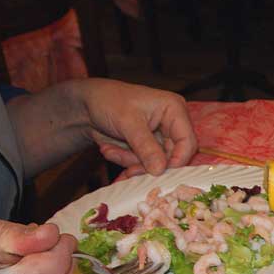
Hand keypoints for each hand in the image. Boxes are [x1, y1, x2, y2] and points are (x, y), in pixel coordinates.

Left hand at [81, 79, 197, 176]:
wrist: (85, 105)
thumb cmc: (108, 101)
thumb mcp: (127, 122)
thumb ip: (145, 147)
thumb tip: (160, 170)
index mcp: (174, 110)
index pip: (188, 142)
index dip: (177, 160)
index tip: (159, 172)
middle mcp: (171, 125)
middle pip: (173, 156)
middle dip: (148, 164)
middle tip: (129, 170)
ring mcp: (160, 137)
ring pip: (157, 163)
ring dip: (132, 162)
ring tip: (109, 151)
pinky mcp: (148, 148)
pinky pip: (144, 164)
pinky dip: (126, 161)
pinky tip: (110, 150)